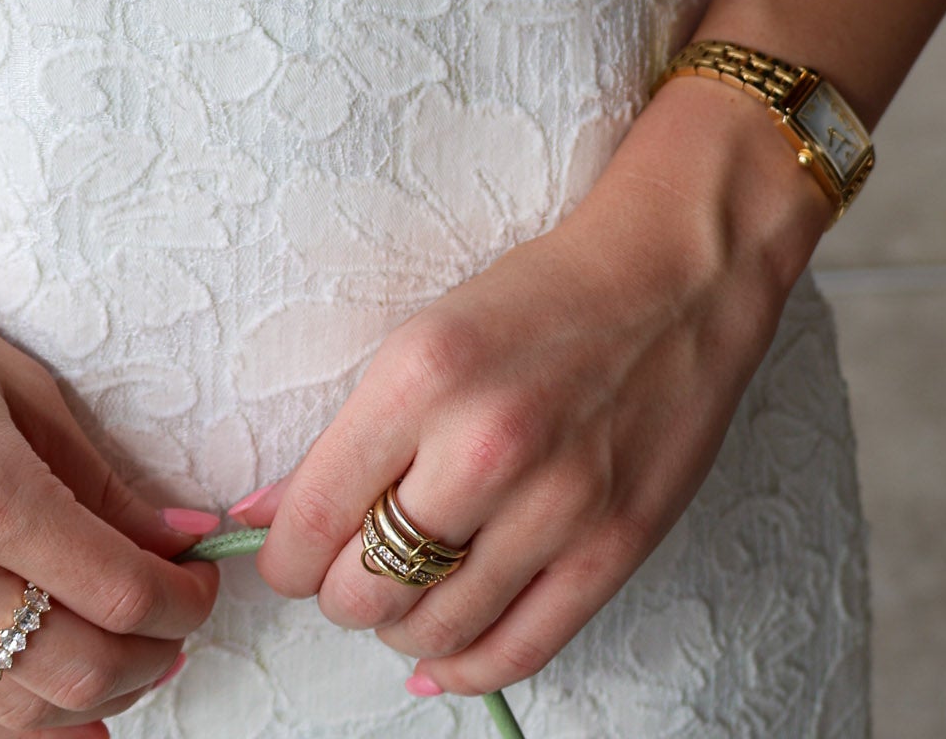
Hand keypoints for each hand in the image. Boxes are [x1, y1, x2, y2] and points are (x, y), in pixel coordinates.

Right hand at [0, 230, 219, 735]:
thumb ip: (100, 476)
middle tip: (180, 624)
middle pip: (80, 668)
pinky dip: (20, 722)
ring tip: (133, 660)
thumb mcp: (20, 384)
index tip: (202, 582)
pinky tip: (67, 712)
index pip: (119, 591)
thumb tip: (177, 536)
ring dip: (96, 700)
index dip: (182, 600)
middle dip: (153, 656)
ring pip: (18, 713)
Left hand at [236, 81, 831, 698]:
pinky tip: (443, 657)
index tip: (284, 553)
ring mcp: (557, 503)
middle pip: (366, 585)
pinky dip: (468, 668)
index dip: (283, 555)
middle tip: (344, 572)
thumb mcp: (428, 337)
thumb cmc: (547, 296)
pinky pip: (521, 649)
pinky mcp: (616, 546)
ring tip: (399, 599)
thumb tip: (271, 511)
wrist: (675, 277)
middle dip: (338, 593)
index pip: (315, 513)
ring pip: (437, 629)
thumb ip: (356, 433)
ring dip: (398, 629)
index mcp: (422, 375)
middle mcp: (485, 443)